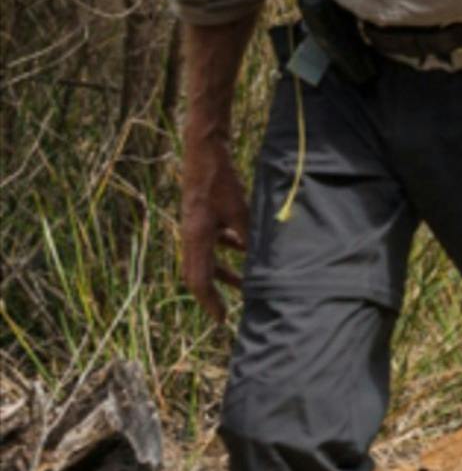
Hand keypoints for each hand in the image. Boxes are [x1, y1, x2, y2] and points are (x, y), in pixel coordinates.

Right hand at [180, 136, 249, 323]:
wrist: (205, 150)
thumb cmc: (221, 180)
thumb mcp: (239, 210)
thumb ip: (248, 235)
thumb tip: (260, 259)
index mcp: (195, 239)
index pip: (199, 281)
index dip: (210, 303)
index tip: (222, 320)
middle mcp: (191, 236)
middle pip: (200, 273)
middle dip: (216, 291)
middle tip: (230, 310)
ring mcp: (196, 225)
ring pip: (209, 257)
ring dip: (226, 270)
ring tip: (246, 282)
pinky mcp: (203, 215)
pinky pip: (214, 240)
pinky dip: (229, 247)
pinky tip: (247, 246)